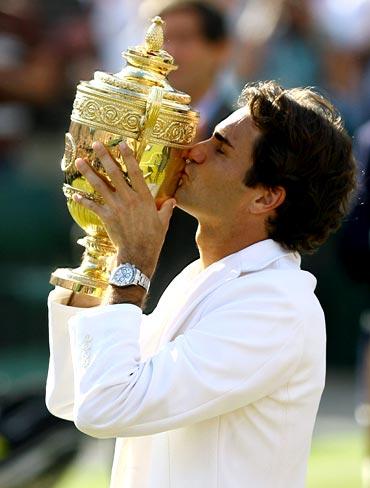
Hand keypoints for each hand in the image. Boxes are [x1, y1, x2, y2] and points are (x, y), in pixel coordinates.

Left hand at [72, 141, 175, 277]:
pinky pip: (93, 206)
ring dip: (89, 172)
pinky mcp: (107, 217)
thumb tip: (172, 200)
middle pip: (115, 174)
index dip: (128, 156)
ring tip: (80, 161)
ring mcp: (116, 207)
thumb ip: (167, 208)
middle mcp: (129, 199)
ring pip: (100, 186)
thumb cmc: (153, 239)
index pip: (136, 172)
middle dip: (105, 157)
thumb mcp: (164, 222)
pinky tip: (75, 194)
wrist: (138, 254)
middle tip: (96, 144)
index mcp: (144, 197)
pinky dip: (83, 200)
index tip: (122, 143)